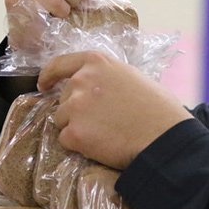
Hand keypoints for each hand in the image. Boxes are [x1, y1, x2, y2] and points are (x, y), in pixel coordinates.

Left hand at [38, 51, 192, 169]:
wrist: (164, 136)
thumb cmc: (159, 108)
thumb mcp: (133, 78)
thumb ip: (108, 78)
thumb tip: (98, 88)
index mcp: (98, 63)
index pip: (60, 64)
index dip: (49, 75)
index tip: (44, 85)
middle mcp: (81, 81)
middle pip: (64, 98)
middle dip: (76, 110)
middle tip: (102, 121)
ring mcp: (75, 107)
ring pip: (62, 120)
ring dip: (77, 127)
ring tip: (105, 134)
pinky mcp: (73, 133)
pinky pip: (66, 140)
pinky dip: (80, 145)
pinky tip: (102, 144)